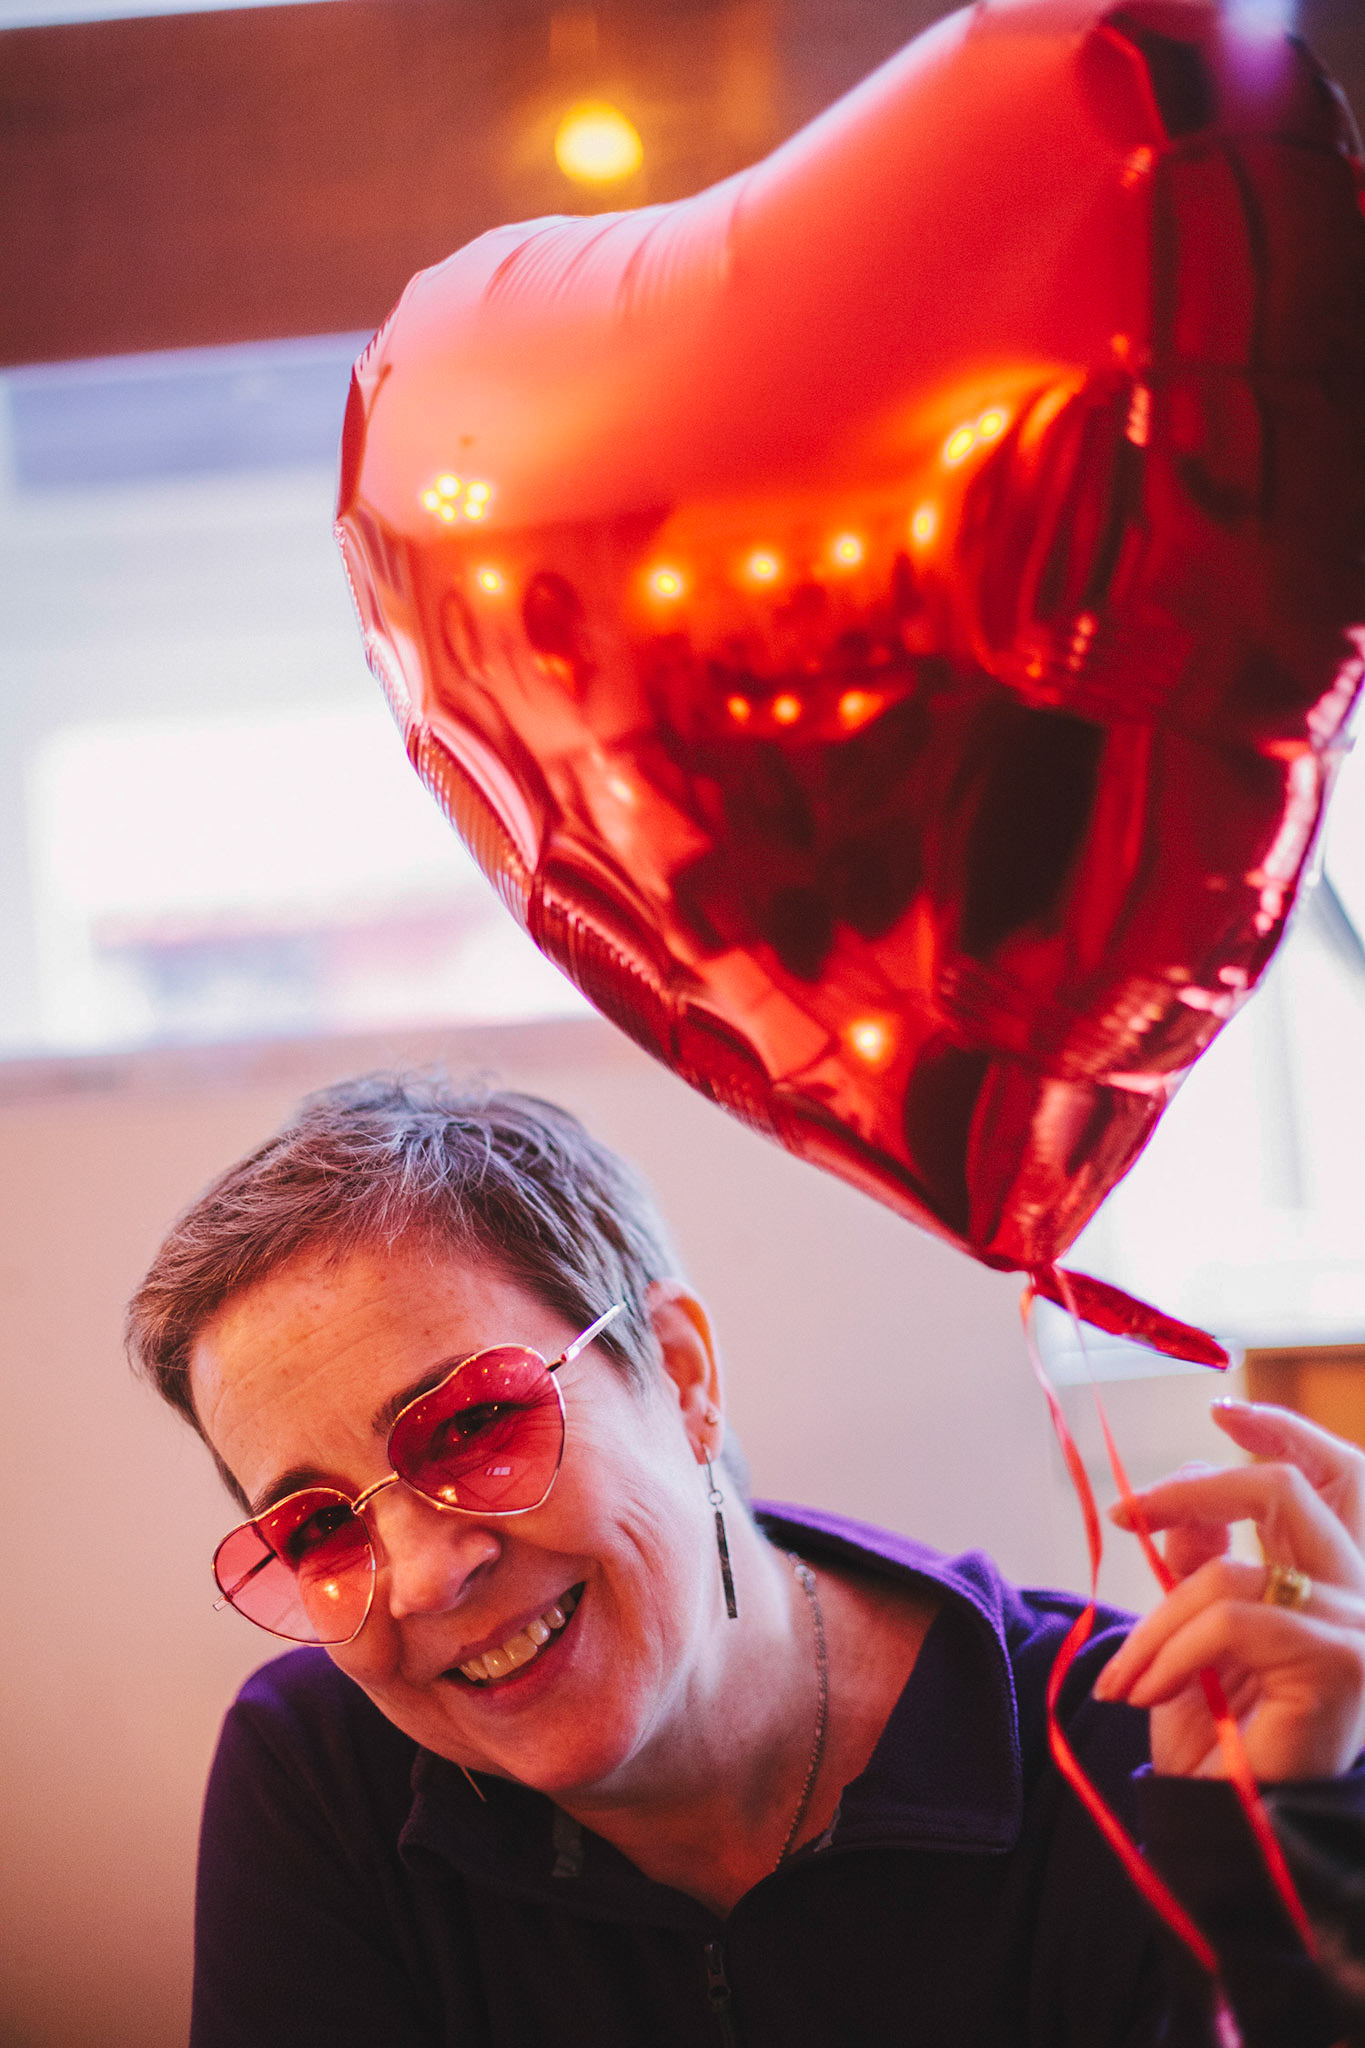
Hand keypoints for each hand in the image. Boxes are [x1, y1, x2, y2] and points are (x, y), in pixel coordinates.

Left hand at [1092, 1401, 1364, 1780]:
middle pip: (1287, 1489)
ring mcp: (1358, 1625)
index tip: (1217, 1412)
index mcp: (1330, 1576)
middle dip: (1197, 1487)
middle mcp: (1358, 1593)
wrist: (1229, 1826)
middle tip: (1126, 1514)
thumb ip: (1198, 1560)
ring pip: (1232, 1570)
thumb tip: (1174, 1502)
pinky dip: (1172, 1652)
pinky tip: (1144, 1694)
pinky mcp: (1340, 1661)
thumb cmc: (1216, 1739)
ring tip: (1125, 1677)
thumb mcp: (1193, 1631)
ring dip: (1156, 1623)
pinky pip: (1232, 1619)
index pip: (1329, 1473)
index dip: (1279, 1430)